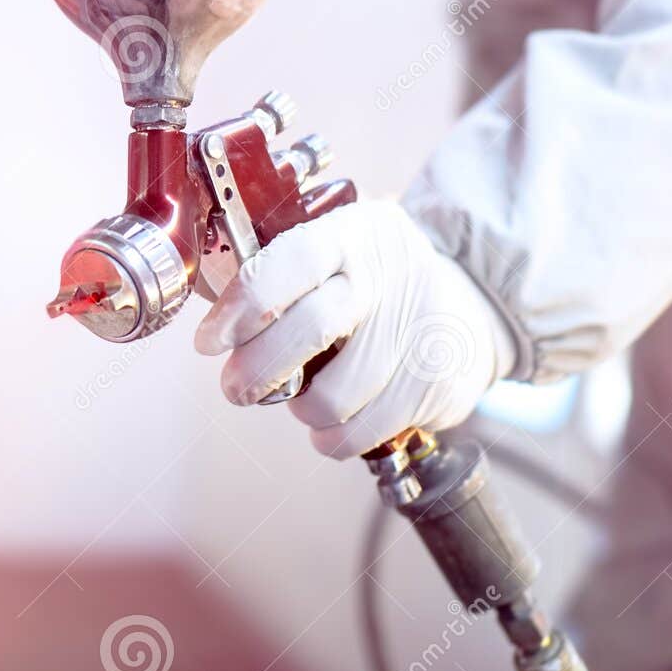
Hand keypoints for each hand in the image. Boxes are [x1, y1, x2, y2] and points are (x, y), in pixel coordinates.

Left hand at [194, 200, 515, 457]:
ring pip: (334, 396)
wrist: (463, 312)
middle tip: (235, 387)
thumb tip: (213, 329)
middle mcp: (392, 273)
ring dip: (301, 408)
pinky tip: (333, 420)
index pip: (292, 262)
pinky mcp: (437, 382)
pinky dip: (332, 437)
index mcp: (352, 233)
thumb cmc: (369, 289)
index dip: (242, 306)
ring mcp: (421, 328)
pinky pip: (360, 432)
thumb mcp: (330, 255)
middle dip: (256, 370)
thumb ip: (275, 279)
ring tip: (303, 396)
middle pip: (311, 329)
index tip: (208, 341)